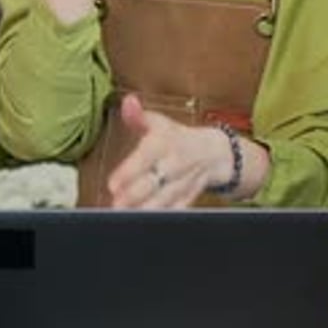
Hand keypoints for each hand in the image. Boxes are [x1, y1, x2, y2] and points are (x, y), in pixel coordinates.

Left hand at [107, 94, 233, 208]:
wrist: (215, 154)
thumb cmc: (178, 138)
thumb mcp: (160, 123)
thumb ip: (138, 116)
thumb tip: (128, 102)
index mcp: (166, 142)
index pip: (147, 156)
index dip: (130, 171)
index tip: (113, 184)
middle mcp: (175, 163)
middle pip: (155, 181)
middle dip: (134, 195)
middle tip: (115, 205)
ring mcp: (183, 183)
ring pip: (164, 200)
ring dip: (145, 210)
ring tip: (124, 217)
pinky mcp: (188, 199)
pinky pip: (176, 211)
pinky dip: (161, 219)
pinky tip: (143, 225)